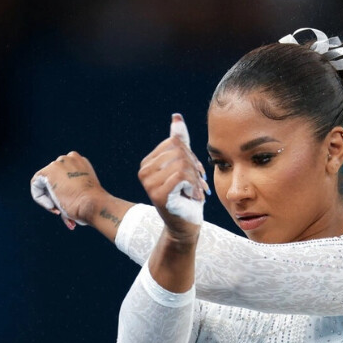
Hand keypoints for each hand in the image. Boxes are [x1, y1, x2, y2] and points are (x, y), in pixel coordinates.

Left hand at [30, 151, 104, 229]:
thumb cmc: (91, 205)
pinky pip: (36, 185)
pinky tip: (52, 206)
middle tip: (62, 209)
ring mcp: (59, 163)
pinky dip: (40, 198)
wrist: (92, 204)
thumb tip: (64, 205)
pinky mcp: (48, 172)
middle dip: (56, 195)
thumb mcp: (84, 193)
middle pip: (54, 177)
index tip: (70, 202)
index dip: (64, 191)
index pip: (64, 175)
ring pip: (45, 182)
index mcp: (81, 162)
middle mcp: (70, 158)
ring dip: (50, 198)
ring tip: (59, 209)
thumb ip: (72, 191)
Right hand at [138, 114, 208, 241]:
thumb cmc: (187, 196)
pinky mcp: (158, 194)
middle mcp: (144, 172)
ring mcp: (149, 183)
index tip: (195, 173)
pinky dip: (193, 186)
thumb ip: (180, 143)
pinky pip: (182, 176)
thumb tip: (176, 116)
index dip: (191, 156)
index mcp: (148, 163)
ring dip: (195, 179)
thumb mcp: (185, 166)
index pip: (175, 143)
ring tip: (196, 192)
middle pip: (179, 151)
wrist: (185, 225)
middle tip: (199, 184)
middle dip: (194, 166)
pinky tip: (193, 197)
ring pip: (182, 163)